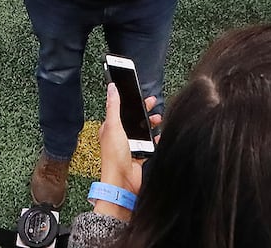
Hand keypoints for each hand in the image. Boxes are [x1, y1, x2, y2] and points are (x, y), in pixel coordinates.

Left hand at [95, 83, 159, 201]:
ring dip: (151, 125)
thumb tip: (112, 88)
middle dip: (144, 112)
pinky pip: (149, 145)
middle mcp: (120, 137)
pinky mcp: (139, 156)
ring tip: (159, 120)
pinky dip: (155, 140)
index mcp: (110, 128)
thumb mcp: (113, 127)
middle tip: (154, 105)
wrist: (122, 183)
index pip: (121, 110)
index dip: (131, 102)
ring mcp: (130, 147)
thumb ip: (114, 107)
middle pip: (134, 120)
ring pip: (143, 132)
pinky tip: (160, 137)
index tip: (141, 95)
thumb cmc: (114, 157)